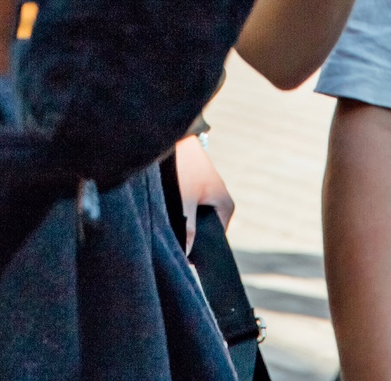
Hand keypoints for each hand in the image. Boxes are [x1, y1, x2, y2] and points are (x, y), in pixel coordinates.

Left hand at [170, 134, 234, 252]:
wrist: (173, 134)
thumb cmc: (184, 166)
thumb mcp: (185, 200)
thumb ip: (188, 228)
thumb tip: (187, 256)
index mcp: (226, 207)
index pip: (214, 241)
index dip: (198, 250)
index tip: (181, 255)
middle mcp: (220, 202)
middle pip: (203, 231)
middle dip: (188, 235)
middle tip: (170, 236)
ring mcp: (208, 195)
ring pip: (193, 219)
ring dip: (180, 222)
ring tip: (166, 217)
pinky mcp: (195, 189)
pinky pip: (187, 208)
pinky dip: (177, 211)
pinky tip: (164, 207)